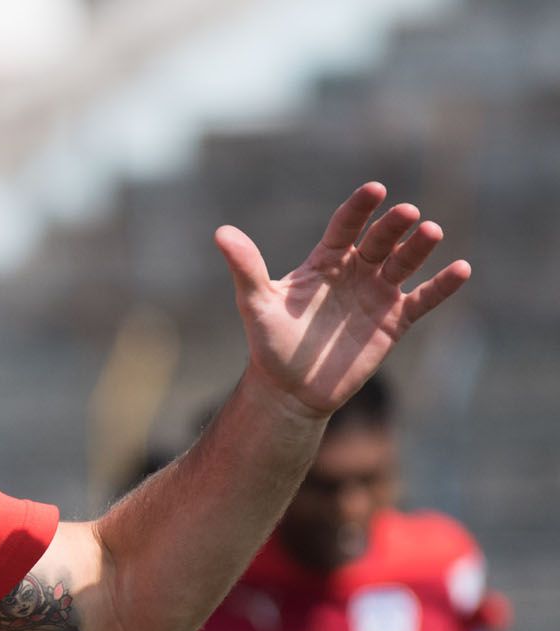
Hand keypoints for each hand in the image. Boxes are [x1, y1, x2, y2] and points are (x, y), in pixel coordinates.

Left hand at [216, 182, 470, 416]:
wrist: (290, 388)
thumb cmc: (270, 343)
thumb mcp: (256, 303)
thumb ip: (246, 267)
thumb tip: (221, 232)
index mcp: (325, 261)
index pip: (345, 227)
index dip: (359, 209)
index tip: (374, 190)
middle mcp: (355, 272)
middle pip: (379, 242)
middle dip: (392, 227)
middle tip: (407, 213)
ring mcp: (376, 295)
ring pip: (404, 264)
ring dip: (418, 249)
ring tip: (431, 231)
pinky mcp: (393, 322)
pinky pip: (422, 300)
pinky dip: (441, 286)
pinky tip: (462, 269)